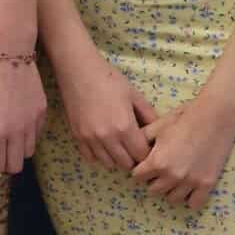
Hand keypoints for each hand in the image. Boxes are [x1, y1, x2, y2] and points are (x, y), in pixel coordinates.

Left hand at [0, 54, 46, 175]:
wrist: (10, 54)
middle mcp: (16, 133)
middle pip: (14, 167)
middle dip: (1, 164)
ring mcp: (32, 124)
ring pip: (27, 153)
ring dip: (14, 151)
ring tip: (4, 137)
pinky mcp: (42, 114)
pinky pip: (35, 136)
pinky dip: (25, 137)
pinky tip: (16, 123)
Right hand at [52, 42, 157, 170]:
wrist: (79, 71)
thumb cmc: (109, 79)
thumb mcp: (134, 95)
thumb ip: (148, 115)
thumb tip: (157, 131)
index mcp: (125, 127)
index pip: (141, 155)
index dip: (147, 153)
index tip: (147, 147)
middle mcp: (107, 138)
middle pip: (126, 164)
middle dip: (133, 158)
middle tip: (134, 147)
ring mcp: (90, 139)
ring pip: (108, 164)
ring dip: (117, 158)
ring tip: (119, 145)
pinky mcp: (77, 137)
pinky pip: (91, 158)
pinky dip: (100, 155)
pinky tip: (104, 143)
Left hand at [130, 90, 234, 207]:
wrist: (214, 116)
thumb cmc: (184, 118)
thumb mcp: (157, 127)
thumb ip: (141, 141)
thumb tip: (131, 151)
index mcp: (157, 162)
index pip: (137, 177)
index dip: (140, 170)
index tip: (146, 166)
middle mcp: (172, 176)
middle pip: (153, 190)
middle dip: (154, 180)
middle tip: (162, 170)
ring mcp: (190, 182)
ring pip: (172, 198)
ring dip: (171, 189)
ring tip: (176, 177)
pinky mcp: (207, 184)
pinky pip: (193, 203)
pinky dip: (190, 197)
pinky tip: (190, 186)